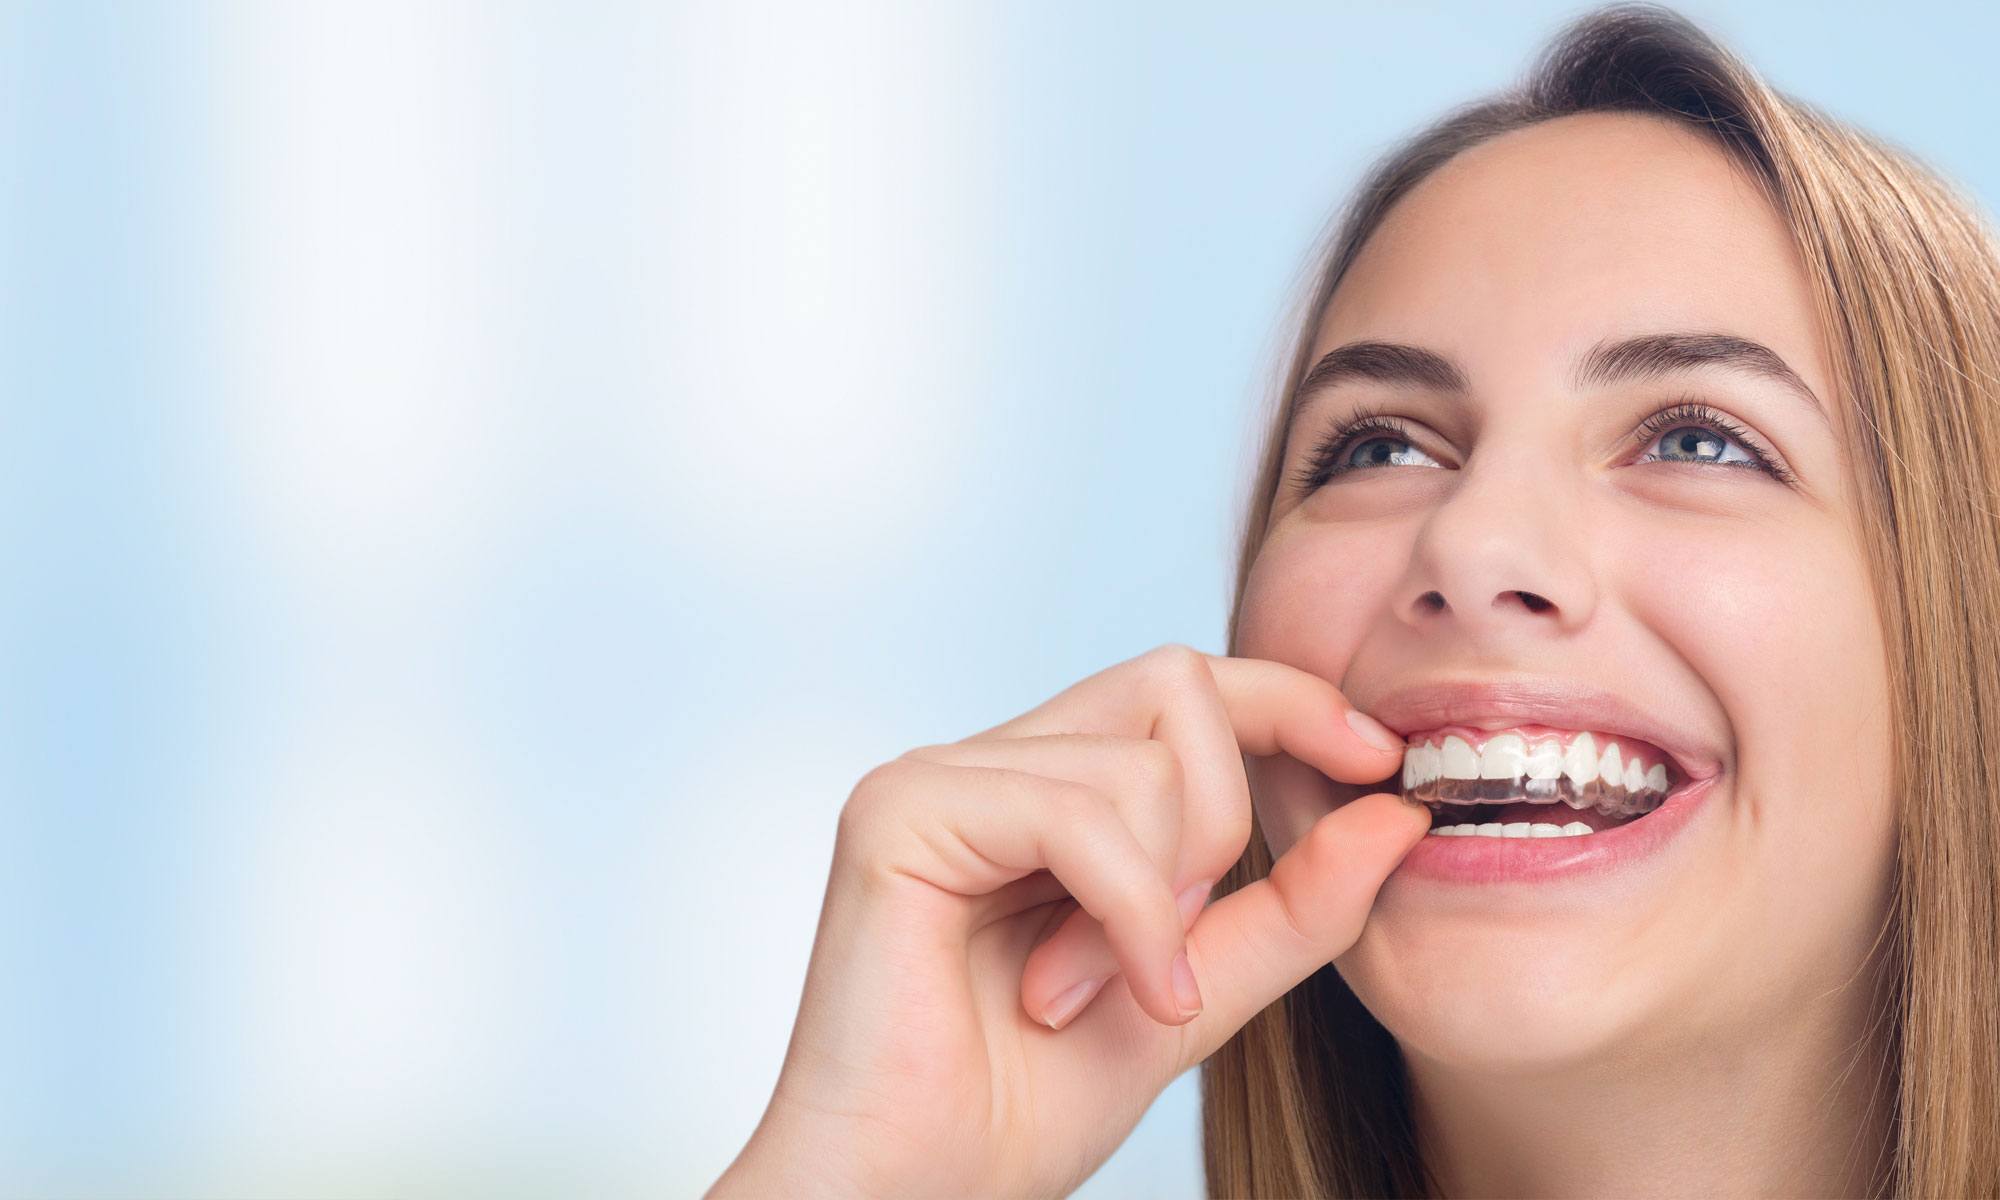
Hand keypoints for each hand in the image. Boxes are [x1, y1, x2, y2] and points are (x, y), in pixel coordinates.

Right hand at [708, 644, 1421, 1198]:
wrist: (918, 1190)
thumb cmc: (1023, 1105)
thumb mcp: (1199, 989)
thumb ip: (1293, 903)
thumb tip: (1398, 814)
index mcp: (1042, 786)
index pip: (1180, 684)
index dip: (1288, 698)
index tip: (1379, 760)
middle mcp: (986, 761)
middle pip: (1174, 685)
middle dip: (1224, 817)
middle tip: (1183, 942)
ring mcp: (936, 775)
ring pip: (1139, 762)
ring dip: (1164, 901)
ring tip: (1107, 994)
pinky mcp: (903, 809)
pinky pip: (1079, 815)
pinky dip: (1133, 913)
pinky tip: (1122, 993)